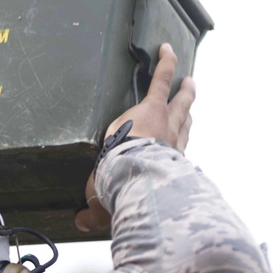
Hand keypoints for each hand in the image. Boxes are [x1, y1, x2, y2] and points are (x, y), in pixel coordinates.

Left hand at [75, 44, 194, 233]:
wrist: (132, 175)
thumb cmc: (124, 194)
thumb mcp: (105, 208)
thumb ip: (93, 214)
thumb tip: (81, 222)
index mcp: (162, 170)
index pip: (172, 158)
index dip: (175, 151)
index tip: (176, 149)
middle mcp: (171, 148)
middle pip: (184, 128)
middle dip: (187, 115)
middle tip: (190, 103)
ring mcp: (165, 125)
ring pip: (181, 106)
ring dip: (185, 94)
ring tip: (189, 83)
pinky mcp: (154, 107)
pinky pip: (162, 81)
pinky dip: (166, 65)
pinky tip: (166, 50)